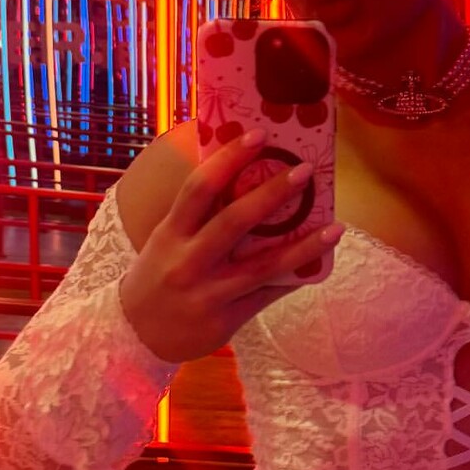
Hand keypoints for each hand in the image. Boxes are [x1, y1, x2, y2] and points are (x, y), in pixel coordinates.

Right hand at [117, 132, 340, 363]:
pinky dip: (292, 279)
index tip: (258, 135)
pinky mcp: (224, 319)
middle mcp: (188, 260)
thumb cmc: (157, 276)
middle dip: (272, 193)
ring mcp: (208, 292)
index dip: (229, 158)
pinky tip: (317, 265)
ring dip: (303, 246)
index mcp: (171, 232)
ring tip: (335, 228)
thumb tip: (240, 175)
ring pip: (262, 266)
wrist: (134, 335)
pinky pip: (266, 296)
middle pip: (234, 221)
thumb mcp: (165, 240)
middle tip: (304, 171)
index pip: (199, 187)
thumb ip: (196, 214)